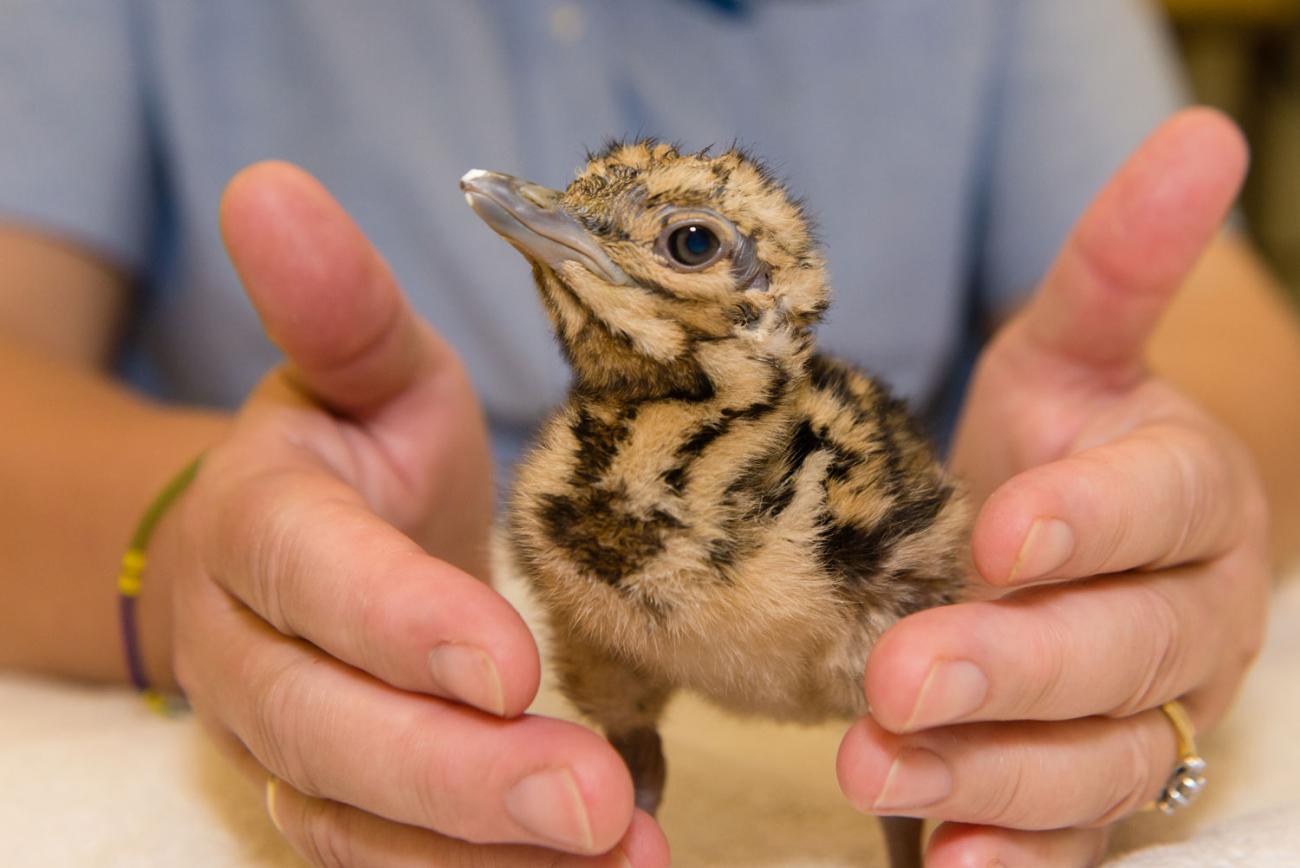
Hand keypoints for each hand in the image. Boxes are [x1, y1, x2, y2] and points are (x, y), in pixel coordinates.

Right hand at [158, 163, 667, 866]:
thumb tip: (269, 188)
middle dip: (458, 774)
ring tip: (627, 859)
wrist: (318, 541)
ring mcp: (282, 742)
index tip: (505, 660)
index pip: (312, 576)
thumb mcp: (368, 363)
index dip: (397, 620)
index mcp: (262, 523)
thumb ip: (339, 303)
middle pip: (326, 728)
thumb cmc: (361, 444)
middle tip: (595, 801)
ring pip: (356, 821)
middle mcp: (250, 649)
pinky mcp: (329, 803)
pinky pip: (388, 866)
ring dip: (486, 855)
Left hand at [837, 109, 1270, 865]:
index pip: (1161, 503)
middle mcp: (1187, 613)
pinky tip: (950, 863)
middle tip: (899, 673)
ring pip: (1094, 755)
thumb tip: (1198, 135)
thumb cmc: (1054, 447)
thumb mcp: (1066, 352)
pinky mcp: (1096, 785)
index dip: (1090, 519)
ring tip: (875, 765)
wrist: (1054, 549)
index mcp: (1189, 493)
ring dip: (988, 769)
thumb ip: (1116, 266)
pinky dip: (1015, 853)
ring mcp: (1145, 712)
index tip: (1002, 530)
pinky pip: (1071, 833)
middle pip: (1120, 647)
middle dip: (1012, 664)